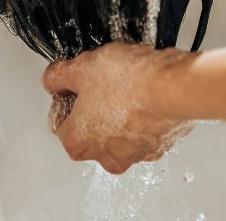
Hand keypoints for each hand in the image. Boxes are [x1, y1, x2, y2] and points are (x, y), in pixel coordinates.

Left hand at [41, 43, 194, 174]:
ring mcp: (136, 154)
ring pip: (121, 131)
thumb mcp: (81, 68)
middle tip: (105, 81)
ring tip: (130, 84)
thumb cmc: (128, 82)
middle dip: (96, 106)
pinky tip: (149, 93)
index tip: (78, 81)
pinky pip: (148, 129)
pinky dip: (147, 114)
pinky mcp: (162, 145)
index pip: (60, 120)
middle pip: (92, 129)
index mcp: (77, 143)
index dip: (67, 95)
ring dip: (123, 111)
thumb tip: (52, 79)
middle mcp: (105, 157)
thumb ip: (58, 76)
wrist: (173, 87)